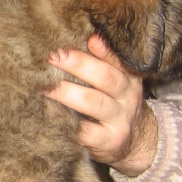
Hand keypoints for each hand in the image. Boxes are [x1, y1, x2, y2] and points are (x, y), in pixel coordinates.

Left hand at [44, 35, 156, 176]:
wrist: (136, 142)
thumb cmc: (114, 104)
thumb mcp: (116, 82)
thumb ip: (100, 62)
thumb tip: (78, 38)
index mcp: (129, 76)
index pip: (117, 59)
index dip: (102, 49)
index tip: (85, 38)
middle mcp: (128, 96)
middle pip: (105, 77)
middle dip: (78, 64)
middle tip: (53, 56)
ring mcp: (120, 120)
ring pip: (94, 102)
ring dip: (67, 92)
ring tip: (45, 86)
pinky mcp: (109, 141)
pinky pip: (86, 131)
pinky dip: (67, 122)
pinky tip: (50, 115)